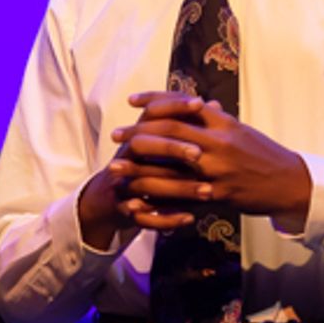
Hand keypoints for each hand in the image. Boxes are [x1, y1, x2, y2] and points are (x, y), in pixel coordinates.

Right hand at [77, 92, 224, 244]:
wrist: (110, 198)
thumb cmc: (142, 164)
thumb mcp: (161, 141)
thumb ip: (186, 125)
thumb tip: (213, 104)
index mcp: (137, 136)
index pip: (151, 114)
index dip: (174, 107)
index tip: (199, 104)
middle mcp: (126, 157)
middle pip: (144, 146)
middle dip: (172, 148)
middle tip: (199, 153)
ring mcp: (123, 184)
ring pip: (147, 184)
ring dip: (178, 189)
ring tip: (207, 192)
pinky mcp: (125, 210)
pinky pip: (145, 217)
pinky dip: (167, 218)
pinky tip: (190, 218)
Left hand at [110, 91, 311, 231]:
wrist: (292, 183)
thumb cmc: (264, 154)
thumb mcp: (240, 130)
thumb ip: (216, 119)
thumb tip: (198, 104)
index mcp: (222, 122)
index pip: (182, 104)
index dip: (154, 100)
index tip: (132, 101)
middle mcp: (218, 142)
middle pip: (169, 131)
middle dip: (138, 133)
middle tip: (116, 136)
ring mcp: (217, 170)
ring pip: (170, 167)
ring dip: (139, 169)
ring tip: (116, 168)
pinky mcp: (219, 195)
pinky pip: (182, 198)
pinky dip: (159, 200)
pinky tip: (140, 201)